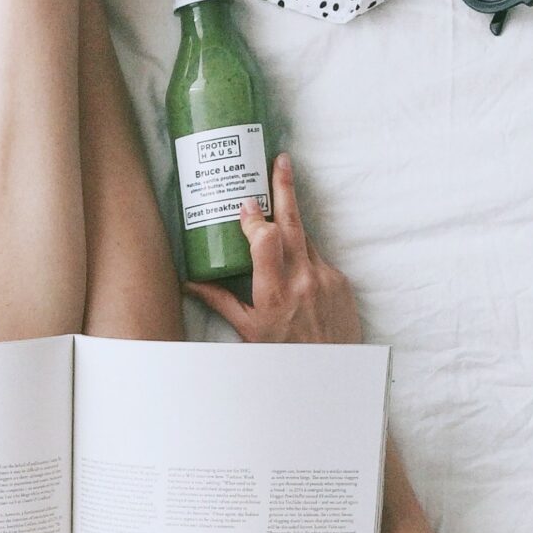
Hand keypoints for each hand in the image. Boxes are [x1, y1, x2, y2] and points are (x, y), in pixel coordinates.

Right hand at [184, 154, 361, 343]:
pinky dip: (303, 256)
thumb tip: (191, 283)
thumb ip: (221, 302)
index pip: (266, 239)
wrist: (331, 372)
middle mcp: (303, 281)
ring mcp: (326, 278)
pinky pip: (318, 258)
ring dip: (291, 222)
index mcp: (275, 294)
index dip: (255, 218)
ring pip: (305, 239)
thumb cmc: (284, 355)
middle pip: (293, 223)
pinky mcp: (341, 281)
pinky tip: (294, 263)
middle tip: (280, 160)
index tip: (247, 204)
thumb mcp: (247, 331)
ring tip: (281, 196)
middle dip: (285, 189)